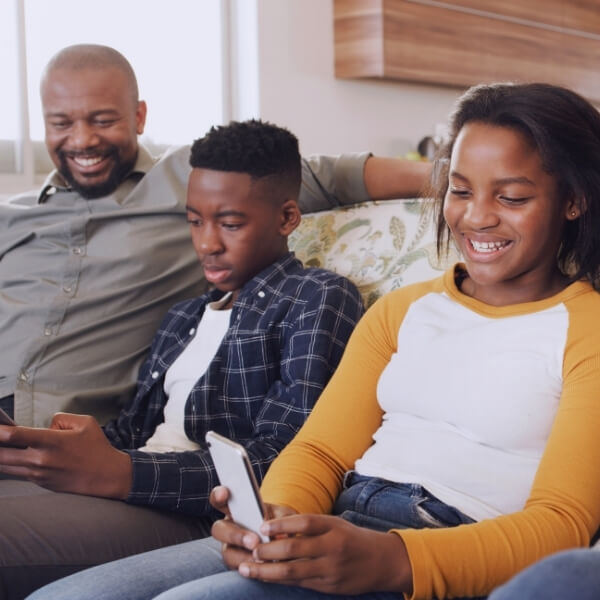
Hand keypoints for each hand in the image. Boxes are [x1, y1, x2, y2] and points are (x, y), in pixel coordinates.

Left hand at [0, 413, 131, 498]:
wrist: (107, 476)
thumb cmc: (97, 447)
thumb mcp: (85, 422)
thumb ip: (60, 419)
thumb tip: (46, 426)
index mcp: (51, 441)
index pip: (16, 436)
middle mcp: (41, 460)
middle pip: (2, 455)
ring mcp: (39, 474)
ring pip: (6, 467)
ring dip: (1, 457)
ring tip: (1, 446)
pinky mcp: (41, 483)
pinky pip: (18, 473)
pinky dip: (11, 464)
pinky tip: (11, 456)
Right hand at [209, 486, 295, 569]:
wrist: (285, 540)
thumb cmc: (280, 520)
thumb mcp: (283, 515)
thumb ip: (281, 519)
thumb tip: (280, 534)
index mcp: (235, 508)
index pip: (219, 499)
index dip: (218, 495)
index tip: (224, 492)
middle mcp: (228, 527)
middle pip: (218, 530)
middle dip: (236, 535)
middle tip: (254, 541)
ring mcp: (230, 547)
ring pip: (228, 553)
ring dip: (244, 556)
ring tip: (263, 559)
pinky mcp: (237, 565)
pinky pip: (239, 569)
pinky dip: (253, 569)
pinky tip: (266, 568)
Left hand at [238, 514, 412, 594]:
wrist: (381, 561)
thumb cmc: (351, 538)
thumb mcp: (334, 524)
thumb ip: (309, 527)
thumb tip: (276, 529)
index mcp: (333, 526)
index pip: (304, 522)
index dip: (281, 524)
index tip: (262, 527)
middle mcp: (332, 547)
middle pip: (294, 548)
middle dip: (268, 550)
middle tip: (251, 550)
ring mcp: (330, 569)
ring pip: (292, 571)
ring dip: (266, 571)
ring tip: (248, 568)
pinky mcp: (329, 587)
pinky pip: (299, 583)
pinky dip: (280, 580)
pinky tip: (266, 578)